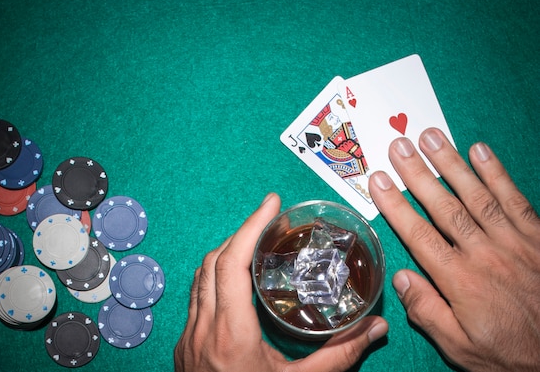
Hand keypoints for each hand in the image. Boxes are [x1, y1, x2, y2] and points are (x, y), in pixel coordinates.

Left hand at [174, 193, 388, 371]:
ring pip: (199, 278)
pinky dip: (215, 278)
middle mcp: (202, 330)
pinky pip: (196, 298)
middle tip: (269, 221)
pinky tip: (236, 284)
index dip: (250, 226)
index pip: (231, 264)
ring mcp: (188, 338)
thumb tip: (376, 329)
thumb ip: (339, 358)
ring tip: (255, 244)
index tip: (270, 203)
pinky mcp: (184, 347)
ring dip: (225, 254)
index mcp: (230, 334)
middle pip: (212, 262)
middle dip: (241, 234)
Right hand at [368, 128, 539, 370]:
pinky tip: (480, 150)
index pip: (419, 235)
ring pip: (477, 195)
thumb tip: (400, 277)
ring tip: (431, 136)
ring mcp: (514, 241)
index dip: (396, 205)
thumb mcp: (460, 346)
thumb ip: (428, 312)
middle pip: (445, 206)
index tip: (378, 180)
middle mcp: (484, 253)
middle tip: (398, 145)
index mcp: (461, 281)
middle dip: (419, 173)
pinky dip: (498, 173)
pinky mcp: (538, 236)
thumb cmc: (509, 352)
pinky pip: (515, 199)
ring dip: (452, 163)